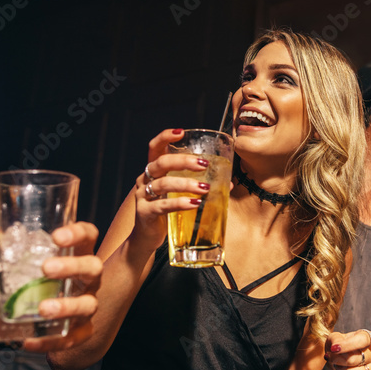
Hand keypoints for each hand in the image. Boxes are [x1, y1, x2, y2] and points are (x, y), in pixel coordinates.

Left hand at [0, 222, 101, 351]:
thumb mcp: (13, 259)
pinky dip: (52, 342)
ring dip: (67, 307)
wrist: (30, 308)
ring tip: (42, 309)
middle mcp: (87, 278)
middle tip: (46, 269)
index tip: (56, 237)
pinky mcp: (80, 330)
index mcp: (76, 253)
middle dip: (72, 267)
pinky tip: (29, 341)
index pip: (88, 235)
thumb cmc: (29, 275)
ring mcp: (86, 304)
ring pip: (88, 304)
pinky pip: (73, 338)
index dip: (78, 234)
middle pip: (93, 267)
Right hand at [132, 128, 210, 245]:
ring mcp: (142, 195)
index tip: (181, 132)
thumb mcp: (178, 194)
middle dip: (183, 161)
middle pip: (161, 162)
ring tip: (204, 188)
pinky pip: (162, 205)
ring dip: (186, 184)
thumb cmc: (166, 211)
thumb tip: (227, 182)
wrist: (147, 237)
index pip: (155, 147)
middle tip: (203, 164)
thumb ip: (197, 185)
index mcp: (153, 170)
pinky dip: (180, 203)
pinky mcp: (144, 212)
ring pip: (163, 183)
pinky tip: (194, 204)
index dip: (165, 137)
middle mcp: (145, 179)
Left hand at [323, 329, 370, 369]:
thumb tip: (336, 346)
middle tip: (333, 360)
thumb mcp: (333, 340)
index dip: (348, 345)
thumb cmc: (337, 351)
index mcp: (367, 338)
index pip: (363, 340)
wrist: (337, 367)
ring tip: (339, 368)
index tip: (334, 349)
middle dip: (338, 361)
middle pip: (354, 359)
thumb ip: (335, 339)